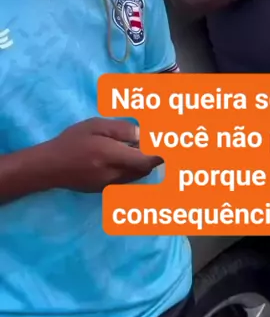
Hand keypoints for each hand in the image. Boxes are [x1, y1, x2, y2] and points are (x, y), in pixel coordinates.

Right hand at [43, 118, 162, 192]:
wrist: (50, 167)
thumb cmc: (72, 141)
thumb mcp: (95, 126)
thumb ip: (121, 130)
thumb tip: (143, 135)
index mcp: (111, 156)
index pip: (146, 160)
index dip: (162, 154)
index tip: (172, 146)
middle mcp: (114, 174)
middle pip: (145, 170)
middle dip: (155, 158)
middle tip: (164, 146)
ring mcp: (110, 185)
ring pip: (138, 176)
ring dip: (146, 165)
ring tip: (150, 151)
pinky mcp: (105, 190)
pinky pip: (128, 180)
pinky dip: (135, 170)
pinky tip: (133, 159)